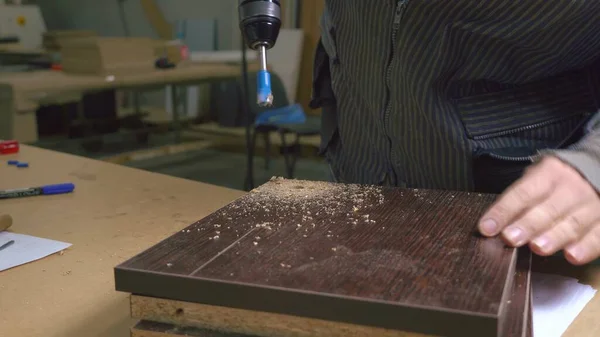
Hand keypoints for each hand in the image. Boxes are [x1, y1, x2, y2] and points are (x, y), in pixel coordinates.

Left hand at [478, 156, 599, 264]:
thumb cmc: (558, 181)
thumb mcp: (537, 180)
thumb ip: (519, 201)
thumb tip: (493, 226)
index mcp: (550, 174)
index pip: (523, 193)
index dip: (504, 211)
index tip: (486, 228)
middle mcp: (572, 188)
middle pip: (549, 208)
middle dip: (529, 224)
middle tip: (511, 238)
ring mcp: (593, 204)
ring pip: (574, 222)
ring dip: (555, 236)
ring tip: (539, 247)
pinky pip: (598, 235)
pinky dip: (587, 247)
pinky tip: (573, 256)